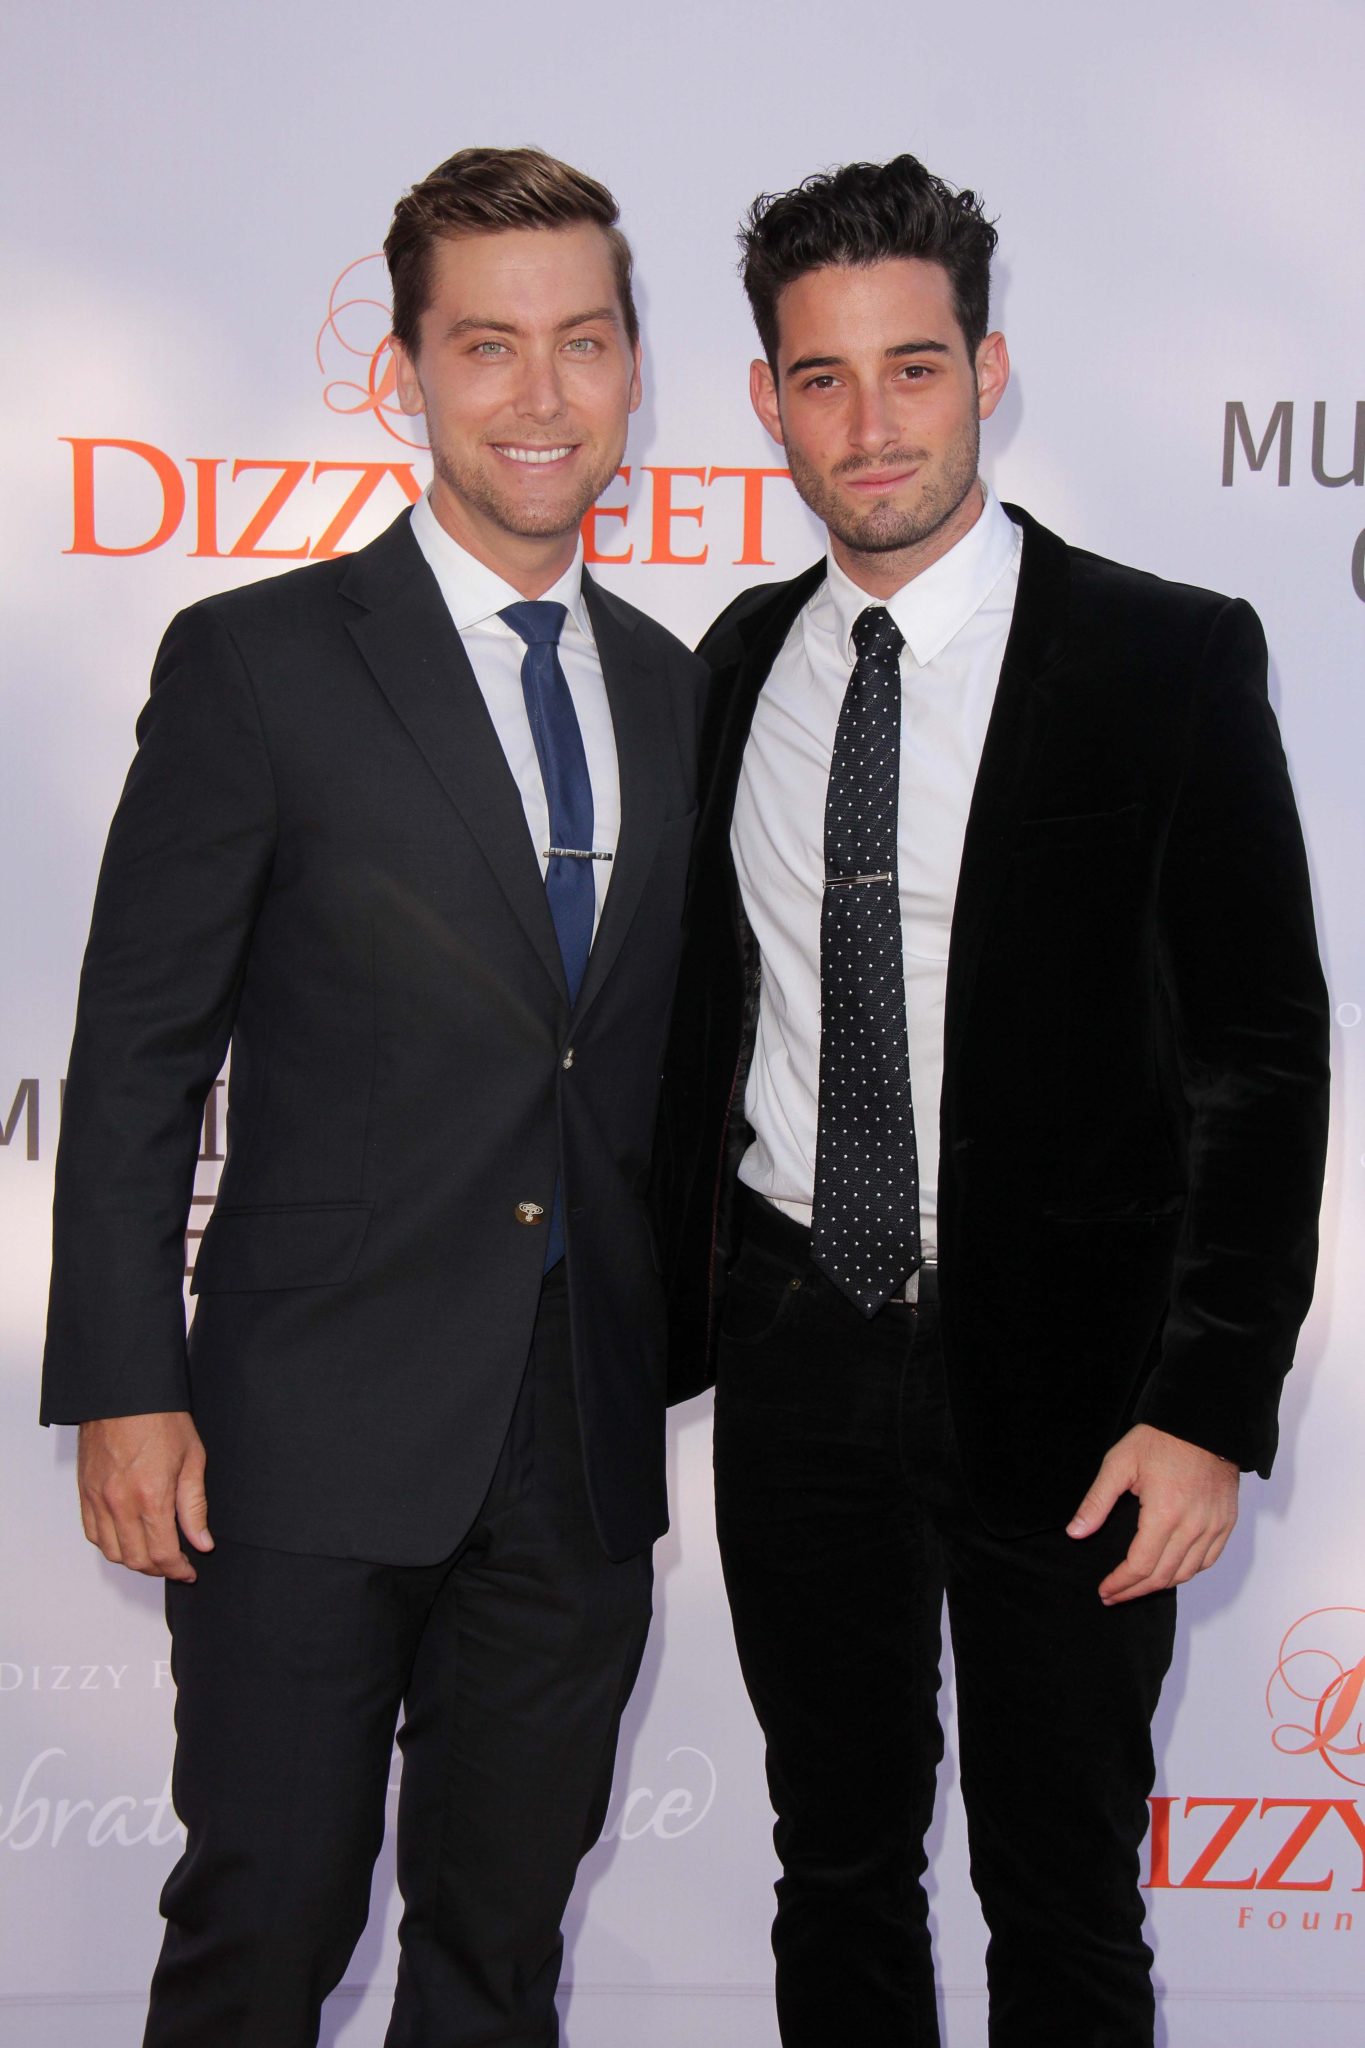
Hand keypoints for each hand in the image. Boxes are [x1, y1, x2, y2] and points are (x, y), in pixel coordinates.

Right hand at [77, 1412, 212, 1581]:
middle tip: (175, 1564)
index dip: (178, 1569)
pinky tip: (127, 1538)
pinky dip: (110, 1545)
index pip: (163, 1554)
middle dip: (158, 1569)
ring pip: (112, 1552)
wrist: (124, 1393)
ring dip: (134, 1560)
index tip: (189, 1570)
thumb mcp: (192, 1459)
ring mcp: (98, 1499)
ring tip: (153, 1553)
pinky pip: (93, 1533)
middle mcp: (120, 1503)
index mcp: (151, 1496)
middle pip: (136, 1559)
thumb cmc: (161, 1418)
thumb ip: (194, 1506)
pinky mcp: (85, 1492)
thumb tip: (202, 1542)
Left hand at [1066, 1423, 1238, 1605]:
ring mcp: (1213, 1526)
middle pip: (1162, 1576)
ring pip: (1186, 1573)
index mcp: (1165, 1513)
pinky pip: (1208, 1561)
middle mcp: (1193, 1526)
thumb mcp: (1119, 1463)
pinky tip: (1169, 1570)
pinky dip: (1187, 1571)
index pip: (1140, 1566)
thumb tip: (1076, 1532)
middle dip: (1134, 1591)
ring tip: (1137, 1586)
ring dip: (1160, 1584)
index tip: (1104, 1591)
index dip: (1120, 1584)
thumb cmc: (1162, 1439)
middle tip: (1114, 1595)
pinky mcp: (1226, 1523)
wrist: (1204, 1423)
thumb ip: (1097, 1501)